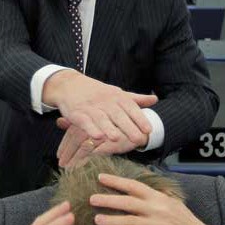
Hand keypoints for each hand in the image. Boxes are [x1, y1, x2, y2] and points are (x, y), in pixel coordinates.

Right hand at [43, 70, 157, 144]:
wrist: (69, 85)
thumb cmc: (97, 92)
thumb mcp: (117, 93)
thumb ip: (135, 99)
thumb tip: (155, 100)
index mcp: (117, 96)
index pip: (130, 108)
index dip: (140, 119)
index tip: (148, 130)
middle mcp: (105, 101)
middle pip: (118, 115)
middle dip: (128, 127)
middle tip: (138, 140)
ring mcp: (90, 107)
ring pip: (102, 118)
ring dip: (109, 129)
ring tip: (117, 139)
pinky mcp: (77, 113)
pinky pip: (85, 121)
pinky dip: (91, 129)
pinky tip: (98, 137)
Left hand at [55, 117, 146, 168]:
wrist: (143, 128)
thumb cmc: (120, 126)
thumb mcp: (98, 122)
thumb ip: (77, 121)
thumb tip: (59, 121)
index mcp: (92, 116)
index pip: (73, 130)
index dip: (65, 144)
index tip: (59, 155)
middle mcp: (96, 122)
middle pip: (76, 137)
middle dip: (67, 152)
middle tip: (61, 164)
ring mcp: (104, 131)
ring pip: (83, 145)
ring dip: (74, 158)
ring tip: (68, 169)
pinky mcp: (111, 142)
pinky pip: (94, 152)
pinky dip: (85, 160)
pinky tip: (80, 168)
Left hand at [91, 174, 224, 224]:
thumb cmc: (186, 223)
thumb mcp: (174, 204)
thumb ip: (158, 196)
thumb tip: (144, 188)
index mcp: (159, 199)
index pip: (135, 186)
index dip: (117, 181)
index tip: (100, 178)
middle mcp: (157, 210)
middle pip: (129, 202)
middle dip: (108, 199)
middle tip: (91, 198)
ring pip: (130, 222)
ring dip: (111, 220)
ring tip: (96, 219)